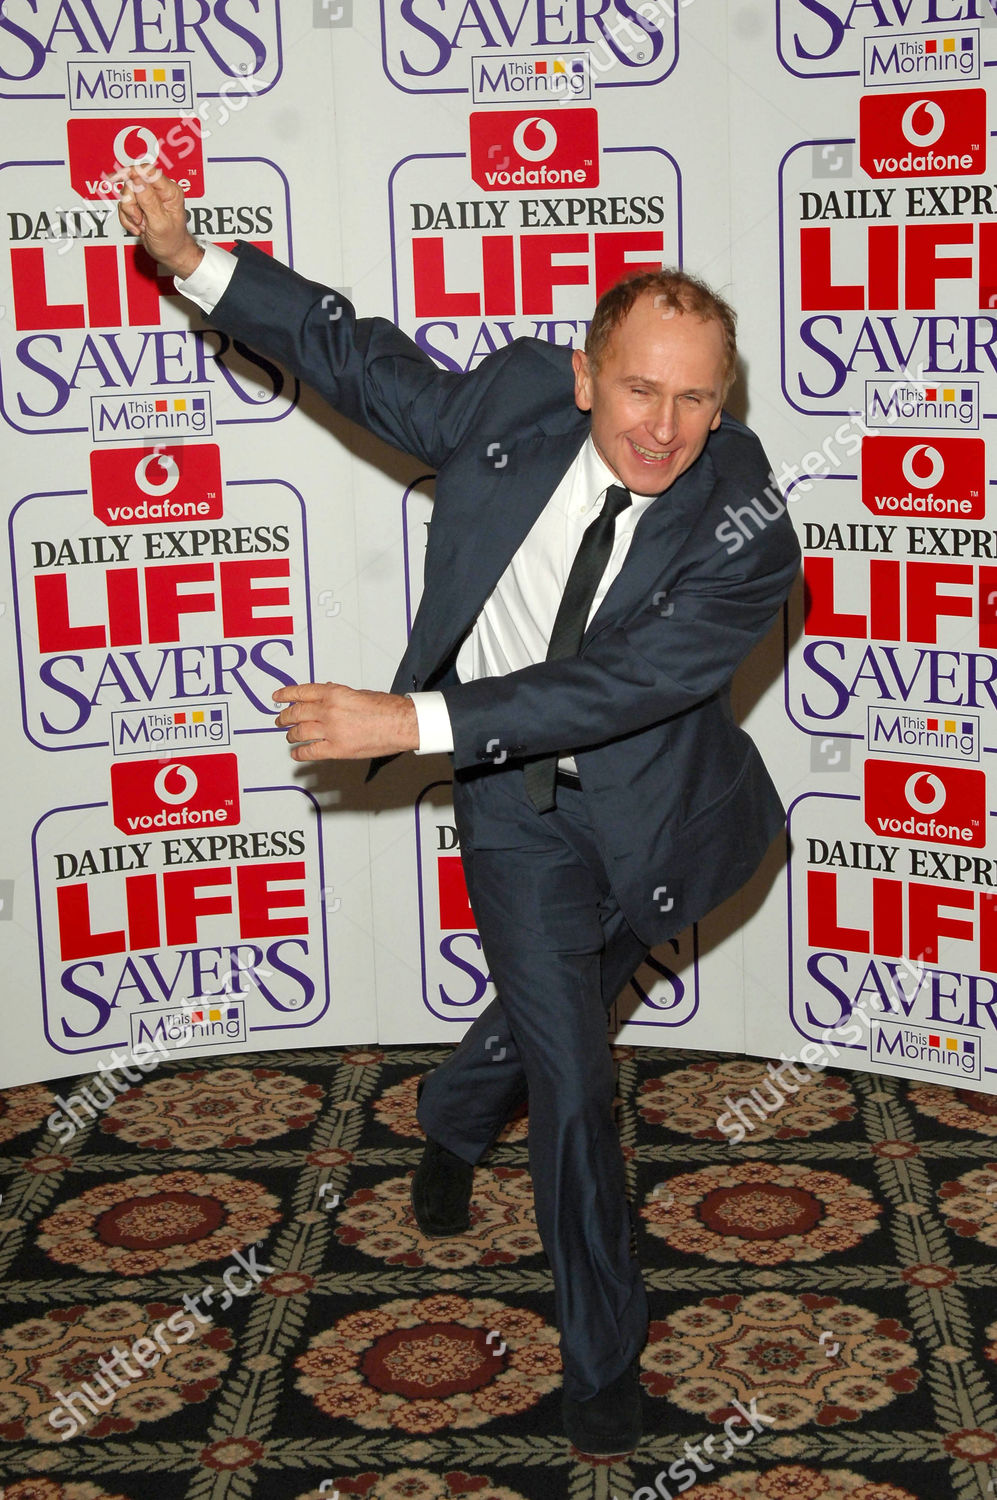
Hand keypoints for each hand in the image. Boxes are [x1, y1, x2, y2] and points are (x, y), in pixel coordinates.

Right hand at [117, 166, 203, 279]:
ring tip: (142, 225)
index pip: (148, 171)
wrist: (171, 254)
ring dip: (130, 213)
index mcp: (169, 191)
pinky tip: (139, 227)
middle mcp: (159, 191)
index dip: (131, 172)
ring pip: (126, 194)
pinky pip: (124, 206)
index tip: (117, 178)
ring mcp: (148, 197)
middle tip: (140, 219)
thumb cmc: (172, 241)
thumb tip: (137, 179)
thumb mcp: (160, 223)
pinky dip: (127, 219)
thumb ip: (148, 200)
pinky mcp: (139, 205)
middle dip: (131, 204)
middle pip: (132, 183)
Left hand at [274, 683, 419, 760]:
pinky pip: (310, 751)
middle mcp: (328, 710)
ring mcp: (331, 731)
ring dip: (291, 735)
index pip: (301, 692)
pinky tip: (297, 753)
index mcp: (334, 693)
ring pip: (300, 732)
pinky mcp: (337, 749)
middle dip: (285, 717)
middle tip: (281, 720)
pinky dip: (300, 753)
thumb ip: (338, 695)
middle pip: (297, 713)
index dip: (286, 695)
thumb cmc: (386, 708)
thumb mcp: (358, 693)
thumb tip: (324, 695)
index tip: (278, 697)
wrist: (401, 723)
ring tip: (289, 736)